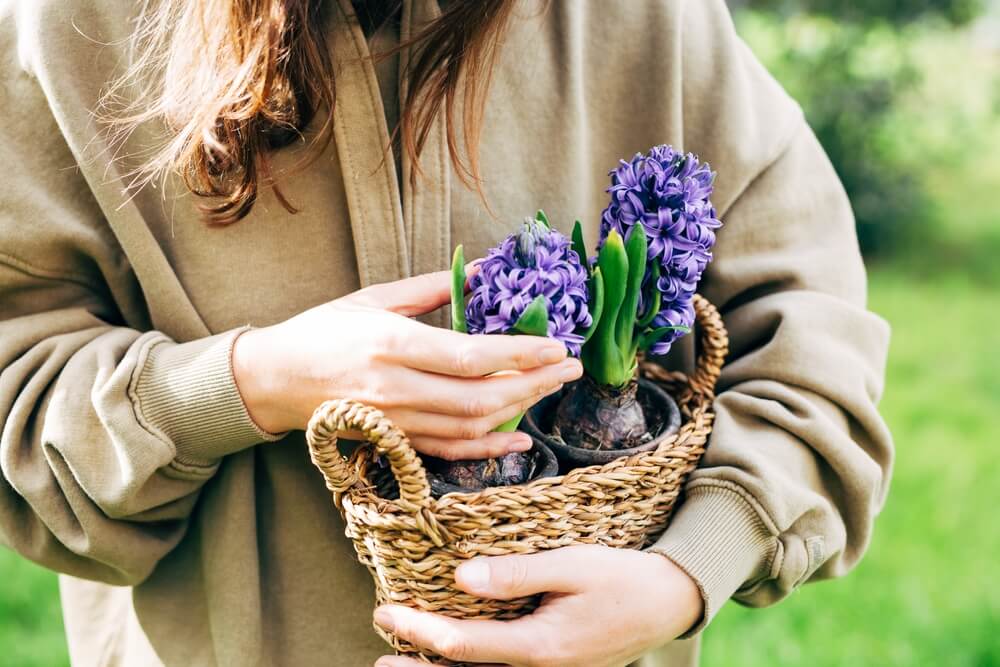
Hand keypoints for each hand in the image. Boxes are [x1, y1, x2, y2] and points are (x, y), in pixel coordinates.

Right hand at [232, 271, 581, 459]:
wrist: (275, 380)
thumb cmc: (323, 330)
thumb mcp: (373, 297)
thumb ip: (431, 288)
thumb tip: (484, 271)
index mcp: (391, 344)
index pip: (470, 357)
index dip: (520, 355)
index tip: (558, 346)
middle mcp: (395, 389)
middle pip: (479, 397)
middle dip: (534, 384)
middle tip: (571, 369)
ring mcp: (394, 422)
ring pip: (470, 427)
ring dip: (518, 412)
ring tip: (551, 390)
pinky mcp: (393, 443)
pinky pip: (449, 452)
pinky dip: (488, 449)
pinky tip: (520, 439)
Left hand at [372, 544, 703, 666]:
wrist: (667, 605)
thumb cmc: (621, 579)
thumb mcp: (573, 565)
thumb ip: (517, 573)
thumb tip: (460, 578)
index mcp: (541, 646)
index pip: (464, 645)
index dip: (418, 631)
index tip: (385, 612)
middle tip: (380, 657)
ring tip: (402, 661)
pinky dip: (473, 665)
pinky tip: (454, 654)